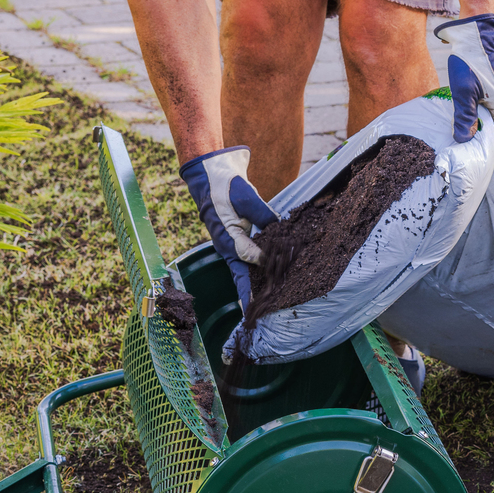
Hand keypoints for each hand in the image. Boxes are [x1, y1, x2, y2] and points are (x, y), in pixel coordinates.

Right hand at [179, 145, 276, 312]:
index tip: (278, 277)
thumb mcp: (246, 198)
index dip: (264, 268)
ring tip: (270, 305)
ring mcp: (235, 246)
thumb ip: (263, 216)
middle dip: (253, 297)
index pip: (247, 261)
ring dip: (259, 286)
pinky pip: (252, 261)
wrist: (214, 174)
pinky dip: (263, 270)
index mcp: (227, 240)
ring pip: (248, 272)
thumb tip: (279, 234)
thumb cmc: (226, 186)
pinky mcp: (242, 241)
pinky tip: (275, 279)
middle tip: (259, 318)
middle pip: (243, 278)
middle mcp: (230, 248)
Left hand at [434, 13, 493, 142]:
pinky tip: (483, 85)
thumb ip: (465, 118)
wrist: (479, 34)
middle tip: (470, 110)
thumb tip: (464, 140)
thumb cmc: (469, 63)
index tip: (472, 128)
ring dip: (492, 107)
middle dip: (488, 120)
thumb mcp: (462, 92)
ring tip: (476, 95)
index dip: (485, 134)